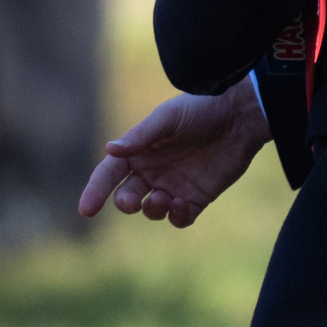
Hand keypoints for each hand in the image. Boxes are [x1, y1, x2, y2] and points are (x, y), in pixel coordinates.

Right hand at [76, 78, 269, 226]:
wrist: (240, 116)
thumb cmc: (200, 109)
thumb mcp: (168, 118)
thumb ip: (141, 135)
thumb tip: (109, 149)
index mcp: (139, 150)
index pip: (109, 174)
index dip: (95, 190)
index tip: (86, 209)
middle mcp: (152, 170)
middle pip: (126, 195)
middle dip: (124, 203)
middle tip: (131, 202)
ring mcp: (173, 185)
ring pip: (151, 210)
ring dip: (151, 210)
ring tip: (163, 199)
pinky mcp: (196, 197)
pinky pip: (179, 217)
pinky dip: (176, 217)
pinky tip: (182, 207)